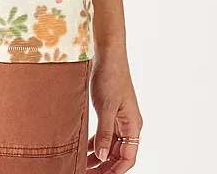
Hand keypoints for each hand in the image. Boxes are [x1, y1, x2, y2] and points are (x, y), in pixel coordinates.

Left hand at [87, 46, 142, 172]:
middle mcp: (129, 124)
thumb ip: (104, 133)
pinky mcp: (110, 111)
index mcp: (133, 124)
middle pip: (119, 154)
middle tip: (87, 173)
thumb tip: (102, 157)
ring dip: (99, 156)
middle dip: (104, 166)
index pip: (127, 158)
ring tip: (83, 165)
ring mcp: (120, 118)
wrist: (108, 54)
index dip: (115, 171)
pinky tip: (84, 149)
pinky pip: (105, 134)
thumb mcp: (106, 107)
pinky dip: (96, 143)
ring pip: (111, 145)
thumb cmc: (110, 77)